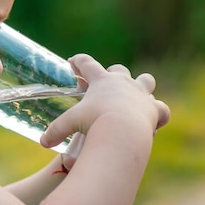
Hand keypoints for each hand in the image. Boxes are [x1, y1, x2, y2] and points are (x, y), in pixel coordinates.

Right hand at [41, 54, 169, 148]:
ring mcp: (141, 93)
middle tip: (106, 87)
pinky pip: (162, 109)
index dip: (79, 61)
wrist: (123, 132)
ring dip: (143, 86)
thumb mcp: (71, 124)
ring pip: (147, 80)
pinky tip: (155, 122)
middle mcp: (122, 82)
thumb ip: (56, 131)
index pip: (87, 64)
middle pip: (119, 69)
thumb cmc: (94, 123)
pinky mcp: (154, 108)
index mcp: (101, 80)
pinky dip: (159, 116)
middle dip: (113, 74)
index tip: (73, 62)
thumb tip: (43, 143)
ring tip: (137, 98)